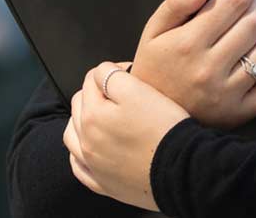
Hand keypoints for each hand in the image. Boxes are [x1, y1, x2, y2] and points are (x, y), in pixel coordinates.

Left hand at [64, 61, 189, 210]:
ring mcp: (93, 164)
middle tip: (122, 93)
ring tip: (101, 117)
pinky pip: (79, 168)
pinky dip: (80, 155)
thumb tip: (102, 72)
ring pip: (73, 135)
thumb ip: (112, 76)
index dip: (114, 71)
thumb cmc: (164, 129)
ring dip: (82, 121)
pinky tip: (91, 149)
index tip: (132, 74)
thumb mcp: (139, 90)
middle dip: (97, 93)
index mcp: (92, 115)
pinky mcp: (103, 184)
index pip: (93, 78)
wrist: (182, 171)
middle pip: (80, 104)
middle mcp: (86, 141)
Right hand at [130, 0, 255, 129]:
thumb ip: (176, 3)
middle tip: (249, 7)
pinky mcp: (238, 113)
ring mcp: (226, 93)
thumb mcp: (153, 31)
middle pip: (255, 23)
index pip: (234, 3)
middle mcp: (209, 69)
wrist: (150, 117)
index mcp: (188, 44)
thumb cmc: (154, 66)